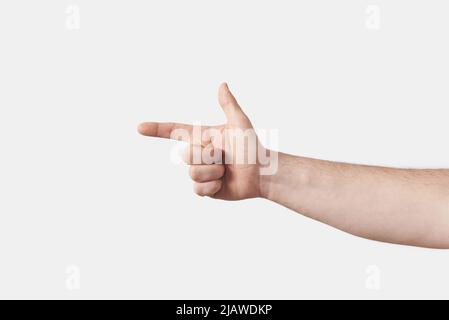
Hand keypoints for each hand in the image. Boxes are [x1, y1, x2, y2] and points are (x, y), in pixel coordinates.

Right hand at [138, 83, 269, 199]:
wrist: (262, 174)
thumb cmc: (252, 146)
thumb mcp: (239, 124)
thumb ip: (229, 105)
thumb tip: (222, 84)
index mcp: (202, 137)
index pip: (174, 131)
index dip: (156, 129)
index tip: (139, 127)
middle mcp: (198, 154)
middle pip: (186, 155)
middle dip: (208, 155)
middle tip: (225, 157)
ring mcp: (201, 172)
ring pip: (192, 173)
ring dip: (213, 171)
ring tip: (226, 170)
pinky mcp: (205, 189)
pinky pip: (198, 189)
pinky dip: (213, 186)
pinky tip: (224, 183)